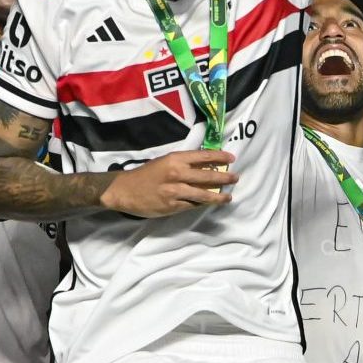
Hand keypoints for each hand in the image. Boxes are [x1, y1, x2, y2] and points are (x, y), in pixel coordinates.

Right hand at [102, 148, 237, 214]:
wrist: (125, 190)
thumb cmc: (147, 174)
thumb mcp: (165, 162)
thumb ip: (184, 164)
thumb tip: (207, 166)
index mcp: (176, 159)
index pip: (203, 156)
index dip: (220, 157)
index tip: (232, 158)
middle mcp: (177, 174)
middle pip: (207, 176)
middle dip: (225, 178)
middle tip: (236, 178)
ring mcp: (175, 192)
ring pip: (203, 195)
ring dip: (218, 196)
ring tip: (228, 197)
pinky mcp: (172, 206)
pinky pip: (192, 205)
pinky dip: (202, 205)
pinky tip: (209, 204)